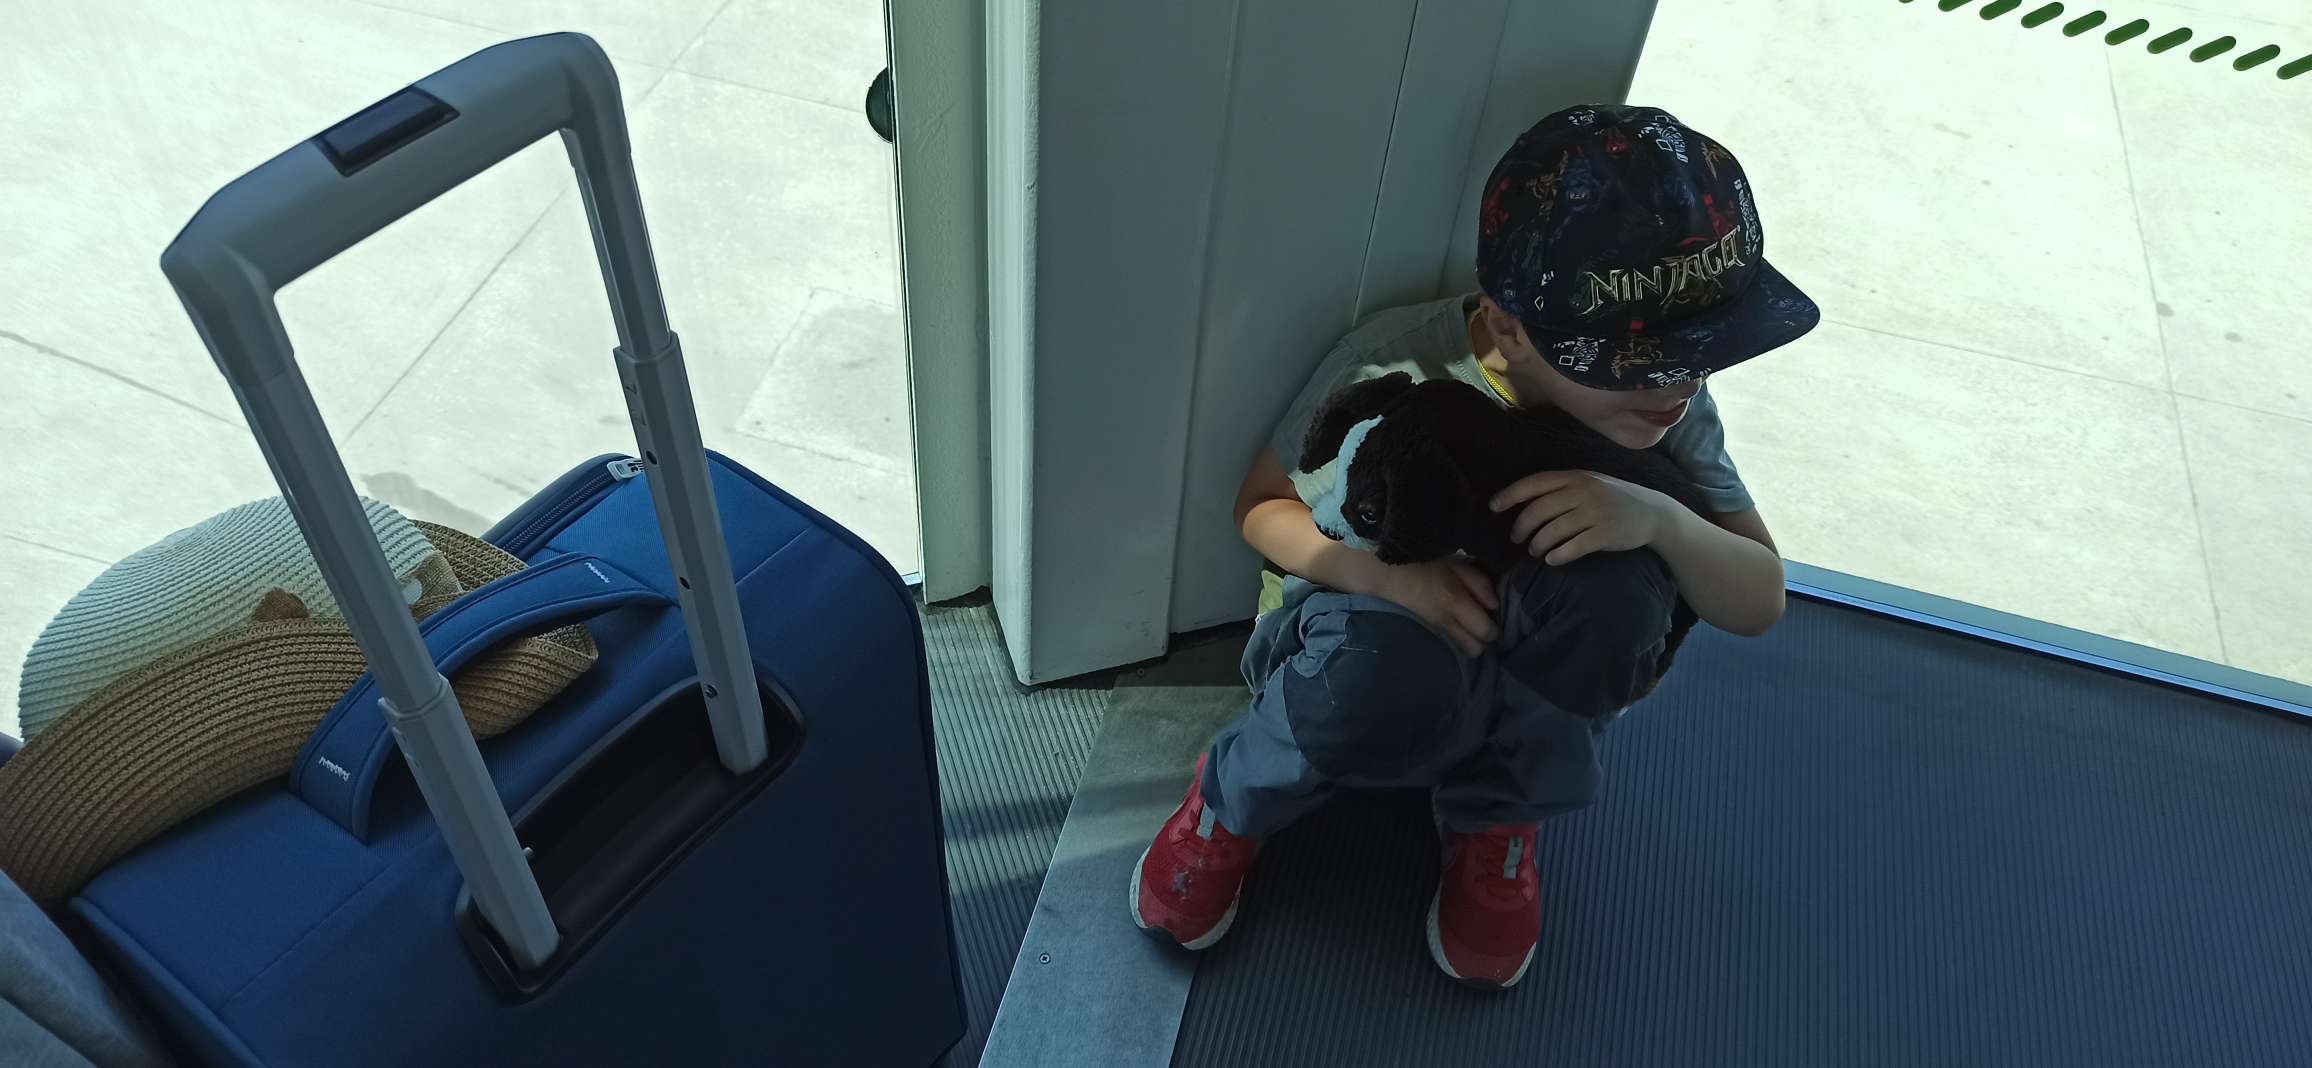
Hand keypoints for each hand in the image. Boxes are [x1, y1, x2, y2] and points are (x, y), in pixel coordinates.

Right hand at [1373, 557, 1499, 657]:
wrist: (1390, 573)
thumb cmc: (1426, 563)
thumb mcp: (1456, 564)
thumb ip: (1479, 583)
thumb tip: (1494, 605)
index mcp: (1455, 601)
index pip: (1485, 630)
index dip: (1493, 627)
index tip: (1491, 615)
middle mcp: (1446, 621)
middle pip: (1475, 649)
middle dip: (1483, 638)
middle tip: (1481, 622)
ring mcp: (1436, 629)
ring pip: (1464, 650)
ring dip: (1471, 640)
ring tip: (1470, 624)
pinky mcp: (1429, 631)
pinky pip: (1451, 644)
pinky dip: (1459, 639)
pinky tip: (1457, 624)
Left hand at [1490, 471, 1674, 565]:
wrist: (1653, 512)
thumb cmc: (1612, 498)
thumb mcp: (1589, 483)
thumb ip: (1561, 488)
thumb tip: (1524, 503)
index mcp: (1575, 476)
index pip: (1535, 483)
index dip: (1511, 494)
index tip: (1493, 507)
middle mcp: (1583, 491)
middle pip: (1539, 510)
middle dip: (1521, 528)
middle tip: (1517, 539)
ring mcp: (1596, 512)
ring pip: (1553, 531)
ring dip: (1537, 545)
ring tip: (1535, 552)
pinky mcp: (1606, 534)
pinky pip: (1573, 547)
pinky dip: (1558, 556)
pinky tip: (1552, 560)